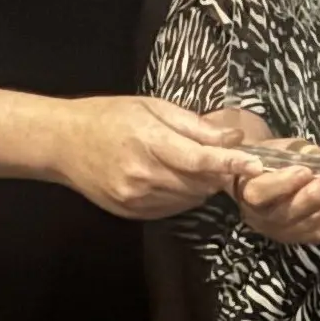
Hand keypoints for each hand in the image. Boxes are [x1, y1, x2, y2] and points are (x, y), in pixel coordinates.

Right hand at [49, 96, 252, 218]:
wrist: (62, 143)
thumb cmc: (109, 117)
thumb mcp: (151, 108)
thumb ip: (193, 125)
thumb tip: (232, 136)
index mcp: (149, 142)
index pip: (200, 159)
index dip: (231, 162)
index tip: (256, 164)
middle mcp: (142, 176)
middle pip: (199, 183)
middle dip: (217, 172)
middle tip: (221, 156)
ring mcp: (135, 198)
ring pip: (189, 199)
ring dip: (200, 185)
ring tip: (189, 163)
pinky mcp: (131, 213)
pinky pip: (172, 208)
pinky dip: (182, 195)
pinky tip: (171, 177)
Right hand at [233, 155, 319, 245]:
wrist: (261, 181)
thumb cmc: (271, 159)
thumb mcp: (282, 148)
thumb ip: (307, 151)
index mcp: (249, 190)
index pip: (261, 192)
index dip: (284, 183)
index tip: (305, 169)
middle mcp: (264, 217)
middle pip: (289, 214)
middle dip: (316, 196)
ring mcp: (283, 232)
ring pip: (311, 226)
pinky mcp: (302, 238)